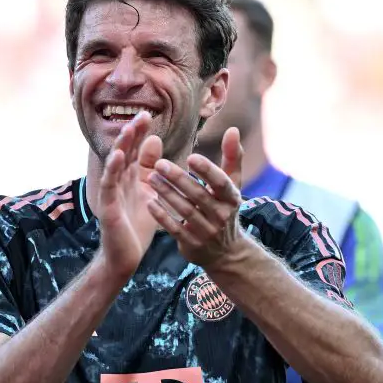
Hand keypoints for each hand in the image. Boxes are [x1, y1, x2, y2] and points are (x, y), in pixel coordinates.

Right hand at [96, 112, 162, 277]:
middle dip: (132, 133)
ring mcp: (111, 193)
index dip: (139, 133)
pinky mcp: (108, 206)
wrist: (127, 255)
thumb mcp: (149, 191)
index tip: (149, 115)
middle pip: (124, 152)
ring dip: (121, 146)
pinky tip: (118, 156)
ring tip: (129, 129)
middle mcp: (118, 181)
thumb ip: (151, 168)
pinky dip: (112, 169)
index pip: (134, 150)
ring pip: (115, 165)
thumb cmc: (137, 223)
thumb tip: (155, 140)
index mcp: (130, 178)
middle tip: (142, 115)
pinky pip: (109, 185)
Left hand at [148, 127, 245, 268]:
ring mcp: (207, 232)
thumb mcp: (233, 185)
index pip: (221, 183)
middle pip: (198, 195)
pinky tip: (149, 202)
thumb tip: (233, 129)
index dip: (207, 170)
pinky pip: (174, 229)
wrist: (226, 253)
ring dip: (166, 194)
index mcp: (232, 198)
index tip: (190, 157)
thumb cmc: (225, 209)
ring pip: (184, 210)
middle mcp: (221, 216)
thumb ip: (232, 157)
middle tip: (158, 164)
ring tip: (150, 178)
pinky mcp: (192, 244)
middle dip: (177, 179)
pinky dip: (162, 215)